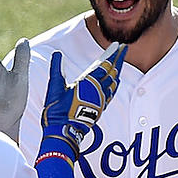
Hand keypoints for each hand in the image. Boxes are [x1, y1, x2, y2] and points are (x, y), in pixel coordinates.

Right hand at [40, 42, 126, 157]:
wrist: (63, 132)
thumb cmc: (57, 111)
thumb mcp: (54, 88)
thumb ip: (57, 69)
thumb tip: (57, 55)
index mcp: (87, 84)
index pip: (103, 66)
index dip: (112, 55)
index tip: (118, 46)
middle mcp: (97, 91)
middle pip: (112, 72)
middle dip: (118, 59)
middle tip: (124, 49)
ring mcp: (100, 100)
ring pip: (113, 83)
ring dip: (117, 71)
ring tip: (119, 62)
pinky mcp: (100, 108)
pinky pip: (111, 93)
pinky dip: (114, 84)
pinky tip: (115, 81)